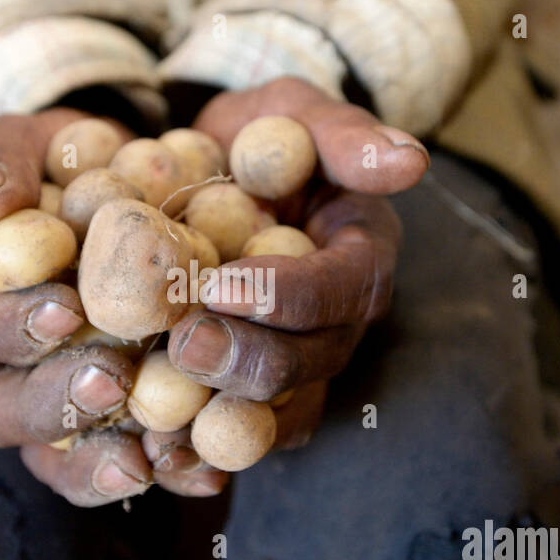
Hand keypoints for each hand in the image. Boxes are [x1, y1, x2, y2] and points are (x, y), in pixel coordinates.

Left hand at [165, 78, 421, 448]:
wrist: (210, 179)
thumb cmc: (258, 139)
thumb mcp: (292, 112)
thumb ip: (344, 132)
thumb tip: (409, 161)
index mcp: (361, 260)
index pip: (337, 289)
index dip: (283, 295)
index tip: (218, 285)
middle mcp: (338, 326)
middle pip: (307, 363)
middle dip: (244, 359)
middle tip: (180, 341)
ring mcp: (299, 368)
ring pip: (274, 413)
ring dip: (218, 417)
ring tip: (160, 407)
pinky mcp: (254, 396)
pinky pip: (236, 435)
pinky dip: (197, 447)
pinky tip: (150, 447)